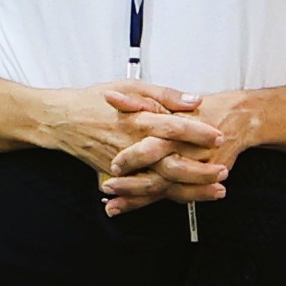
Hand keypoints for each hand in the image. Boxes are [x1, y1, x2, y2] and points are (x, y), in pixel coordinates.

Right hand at [95, 83, 237, 213]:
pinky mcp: (117, 178)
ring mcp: (124, 166)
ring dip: (191, 189)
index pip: (174, 127)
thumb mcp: (130, 86)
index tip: (219, 135)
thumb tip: (194, 100)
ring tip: (215, 190)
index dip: (199, 132)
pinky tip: (187, 200)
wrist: (62, 120)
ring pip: (162, 183)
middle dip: (201, 170)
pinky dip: (165, 199)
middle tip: (223, 171)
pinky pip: (144, 193)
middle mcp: (132, 146)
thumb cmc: (95, 101)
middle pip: (171, 163)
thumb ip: (164, 94)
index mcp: (137, 120)